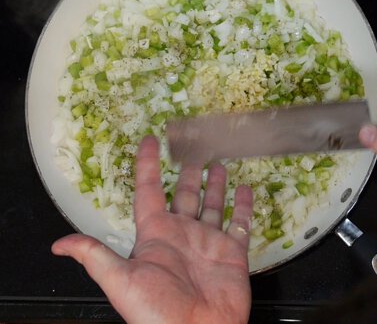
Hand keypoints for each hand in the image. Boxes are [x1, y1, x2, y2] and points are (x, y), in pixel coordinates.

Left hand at [52, 136, 253, 323]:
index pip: (150, 191)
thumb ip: (95, 256)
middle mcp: (182, 235)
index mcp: (155, 236)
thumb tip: (60, 245)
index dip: (148, 165)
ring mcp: (209, 243)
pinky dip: (244, 207)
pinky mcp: (233, 254)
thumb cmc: (155, 313)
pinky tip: (246, 191)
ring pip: (212, 205)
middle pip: (185, 195)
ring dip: (215, 185)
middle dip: (189, 172)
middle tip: (194, 150)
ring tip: (219, 164)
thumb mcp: (119, 281)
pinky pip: (240, 225)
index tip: (149, 142)